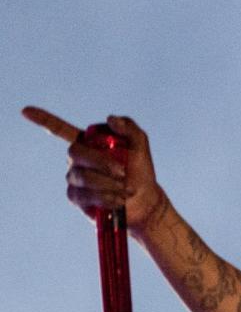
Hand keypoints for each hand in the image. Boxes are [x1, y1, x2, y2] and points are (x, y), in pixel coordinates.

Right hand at [22, 106, 167, 234]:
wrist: (144, 200)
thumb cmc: (140, 170)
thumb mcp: (140, 145)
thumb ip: (129, 128)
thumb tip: (110, 119)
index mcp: (88, 142)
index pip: (60, 129)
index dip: (43, 120)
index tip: (25, 110)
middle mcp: (77, 159)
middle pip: (75, 152)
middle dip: (100, 162)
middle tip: (122, 171)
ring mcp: (74, 178)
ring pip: (81, 176)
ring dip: (107, 182)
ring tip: (126, 189)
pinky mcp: (76, 197)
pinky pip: (83, 195)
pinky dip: (104, 197)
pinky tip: (117, 200)